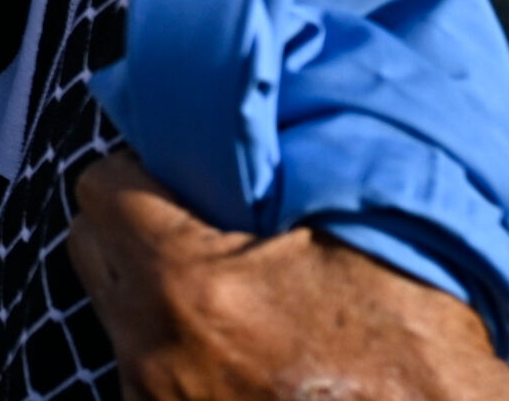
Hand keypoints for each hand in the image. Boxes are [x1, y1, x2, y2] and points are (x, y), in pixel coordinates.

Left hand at [67, 149, 508, 398]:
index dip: (143, 167)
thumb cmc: (413, 372)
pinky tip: (237, 343)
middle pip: (95, 246)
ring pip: (118, 311)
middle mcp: (151, 345)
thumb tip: (267, 134)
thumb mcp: (372, 253)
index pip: (104, 188)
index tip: (184, 170)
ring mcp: (151, 395)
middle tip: (202, 222)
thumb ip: (297, 184)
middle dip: (137, 224)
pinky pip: (144, 362)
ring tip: (230, 289)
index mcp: (188, 283)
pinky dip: (176, 344)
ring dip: (156, 290)